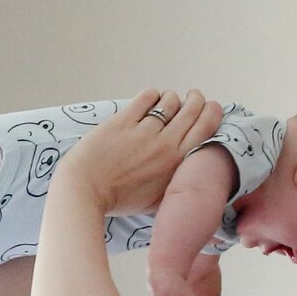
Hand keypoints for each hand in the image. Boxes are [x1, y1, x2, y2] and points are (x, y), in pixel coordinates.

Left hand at [54, 90, 224, 216]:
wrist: (84, 192)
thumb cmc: (118, 200)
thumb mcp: (157, 200)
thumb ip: (176, 182)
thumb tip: (188, 169)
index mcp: (177, 163)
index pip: (206, 128)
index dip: (212, 112)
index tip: (211, 108)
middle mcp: (165, 144)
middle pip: (192, 110)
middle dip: (197, 99)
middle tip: (194, 97)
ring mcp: (144, 131)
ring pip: (170, 101)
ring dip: (173, 98)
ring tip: (168, 100)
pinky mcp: (123, 121)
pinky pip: (146, 97)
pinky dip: (152, 94)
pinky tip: (150, 98)